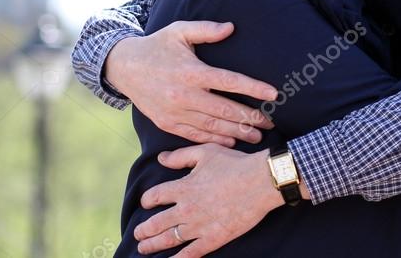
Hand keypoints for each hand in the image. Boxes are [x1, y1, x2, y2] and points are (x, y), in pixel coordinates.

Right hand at [105, 21, 277, 145]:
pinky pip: (194, 135)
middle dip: (250, 117)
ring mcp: (174, 112)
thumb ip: (206, 30)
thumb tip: (231, 27)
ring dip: (236, 132)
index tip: (274, 94)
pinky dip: (214, 139)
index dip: (253, 88)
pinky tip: (230, 141)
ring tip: (257, 136)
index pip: (229, 81)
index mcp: (190, 72)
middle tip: (272, 123)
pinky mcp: (167, 123)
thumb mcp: (179, 31)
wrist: (124, 67)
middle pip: (224, 109)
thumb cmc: (158, 46)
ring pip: (211, 125)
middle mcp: (183, 95)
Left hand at [134, 144, 284, 255]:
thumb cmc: (236, 164)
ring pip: (168, 240)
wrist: (261, 182)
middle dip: (144, 230)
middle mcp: (186, 209)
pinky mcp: (213, 238)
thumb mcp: (207, 152)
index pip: (154, 197)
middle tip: (138, 233)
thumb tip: (161, 158)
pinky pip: (190, 254)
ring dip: (152, 245)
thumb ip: (181, 156)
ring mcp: (199, 226)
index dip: (147, 200)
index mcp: (183, 187)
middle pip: (155, 223)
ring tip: (143, 248)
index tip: (147, 203)